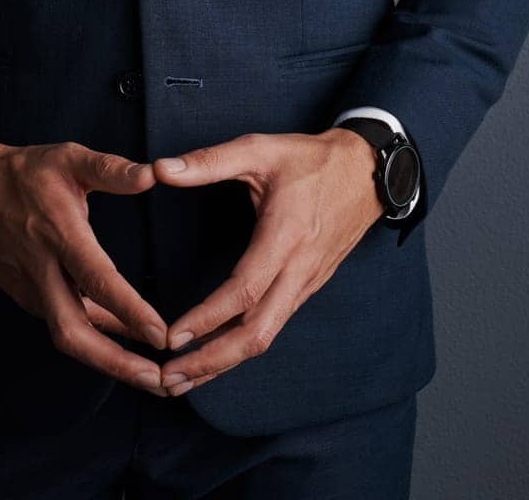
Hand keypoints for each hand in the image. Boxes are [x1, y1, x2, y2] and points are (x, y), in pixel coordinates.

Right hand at [0, 141, 172, 395]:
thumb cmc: (24, 172)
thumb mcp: (68, 158)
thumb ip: (111, 169)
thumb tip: (154, 174)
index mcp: (58, 234)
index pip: (97, 280)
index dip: (130, 312)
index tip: (161, 336)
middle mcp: (42, 270)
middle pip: (75, 333)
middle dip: (117, 363)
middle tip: (160, 382)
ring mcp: (30, 287)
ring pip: (68, 335)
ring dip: (108, 360)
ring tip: (149, 375)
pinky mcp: (25, 295)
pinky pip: (62, 324)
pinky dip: (92, 341)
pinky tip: (121, 345)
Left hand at [147, 128, 383, 395]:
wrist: (367, 172)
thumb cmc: (311, 159)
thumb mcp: (260, 149)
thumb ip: (209, 161)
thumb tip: (160, 169)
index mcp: (286, 236)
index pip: (245, 291)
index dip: (208, 318)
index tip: (172, 338)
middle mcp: (299, 269)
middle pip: (257, 333)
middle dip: (213, 361)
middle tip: (170, 379)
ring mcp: (307, 283)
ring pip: (266, 336)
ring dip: (225, 361)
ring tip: (184, 378)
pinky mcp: (308, 287)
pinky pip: (275, 325)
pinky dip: (243, 346)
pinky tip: (218, 353)